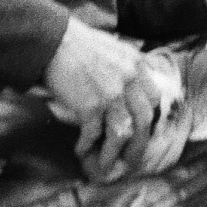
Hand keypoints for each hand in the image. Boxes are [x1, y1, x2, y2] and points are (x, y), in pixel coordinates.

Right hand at [43, 20, 182, 182]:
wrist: (52, 41)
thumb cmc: (78, 45)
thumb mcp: (115, 50)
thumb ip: (128, 69)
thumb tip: (131, 92)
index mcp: (138, 65)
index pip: (154, 98)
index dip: (150, 119)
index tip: (143, 132)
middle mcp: (130, 80)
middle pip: (144, 120)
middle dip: (139, 144)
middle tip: (132, 160)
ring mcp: (111, 94)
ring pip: (122, 133)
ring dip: (113, 153)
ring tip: (106, 166)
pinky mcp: (90, 105)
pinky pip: (93, 133)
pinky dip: (87, 145)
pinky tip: (80, 150)